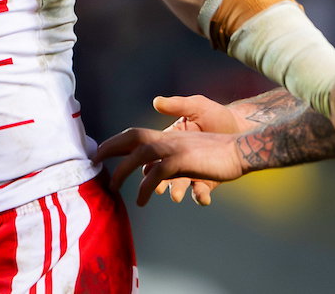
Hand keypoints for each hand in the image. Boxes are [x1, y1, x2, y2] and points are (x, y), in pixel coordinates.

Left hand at [95, 127, 248, 206]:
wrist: (240, 151)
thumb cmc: (216, 156)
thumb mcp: (186, 156)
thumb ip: (166, 161)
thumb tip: (148, 173)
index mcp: (167, 136)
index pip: (135, 134)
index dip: (116, 142)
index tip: (100, 152)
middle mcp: (168, 139)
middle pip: (132, 137)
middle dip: (110, 147)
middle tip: (94, 160)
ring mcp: (175, 148)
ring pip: (139, 155)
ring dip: (123, 171)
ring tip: (112, 187)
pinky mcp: (183, 160)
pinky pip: (158, 173)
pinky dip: (147, 187)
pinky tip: (142, 200)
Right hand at [149, 94, 245, 205]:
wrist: (243, 130)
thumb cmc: (217, 115)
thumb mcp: (197, 106)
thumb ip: (177, 105)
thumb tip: (156, 101)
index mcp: (169, 140)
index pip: (151, 151)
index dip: (145, 159)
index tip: (143, 167)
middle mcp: (177, 158)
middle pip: (161, 171)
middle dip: (156, 181)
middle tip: (157, 187)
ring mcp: (192, 171)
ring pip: (179, 184)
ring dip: (176, 190)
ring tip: (176, 196)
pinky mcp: (207, 181)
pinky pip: (201, 192)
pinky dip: (200, 197)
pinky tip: (204, 198)